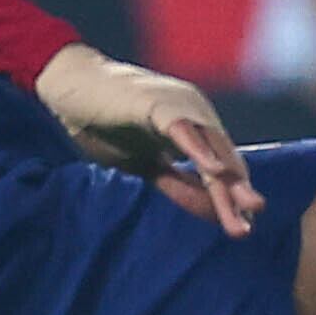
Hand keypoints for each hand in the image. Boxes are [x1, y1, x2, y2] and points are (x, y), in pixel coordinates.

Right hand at [35, 44, 264, 235]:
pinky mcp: (158, 103)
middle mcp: (195, 113)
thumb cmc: (104, 121)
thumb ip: (177, 184)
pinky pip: (184, 130)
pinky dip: (200, 151)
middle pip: (224, 160)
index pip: (223, 167)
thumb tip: (211, 211)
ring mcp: (179, 105)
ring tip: (246, 208)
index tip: (242, 227)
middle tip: (246, 229)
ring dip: (227, 182)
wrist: (69, 86)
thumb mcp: (144, 164)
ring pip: (210, 149)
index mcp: (194, 127)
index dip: (233, 196)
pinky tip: (215, 171)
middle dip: (237, 195)